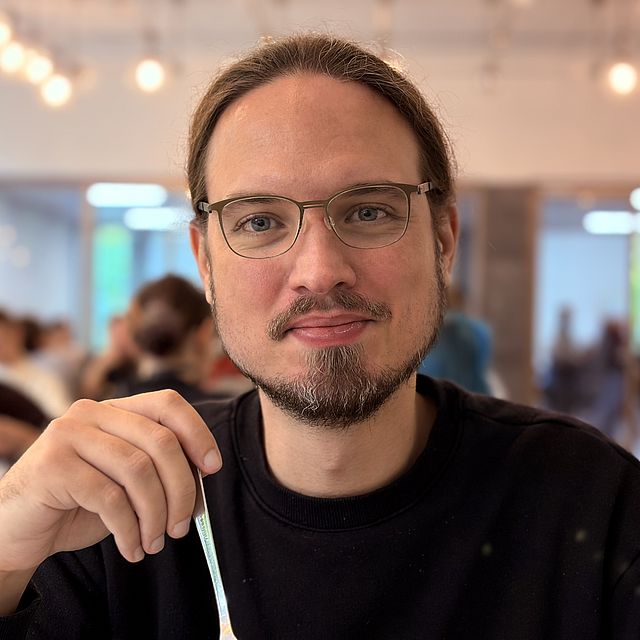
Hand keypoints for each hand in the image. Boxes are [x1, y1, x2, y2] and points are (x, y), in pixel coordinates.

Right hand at [0, 390, 221, 574]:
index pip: (168, 403)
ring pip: (138, 470)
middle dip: (182, 488)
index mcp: (116, 409)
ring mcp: (69, 435)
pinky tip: (133, 549)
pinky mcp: (53, 466)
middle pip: (160, 441)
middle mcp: (92, 412)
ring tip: (156, 541)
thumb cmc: (79, 502)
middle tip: (183, 524)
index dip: (197, 433)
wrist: (17, 527)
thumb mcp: (126, 478)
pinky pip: (110, 498)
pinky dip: (130, 530)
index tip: (212, 467)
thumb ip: (158, 466)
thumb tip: (206, 473)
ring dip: (157, 514)